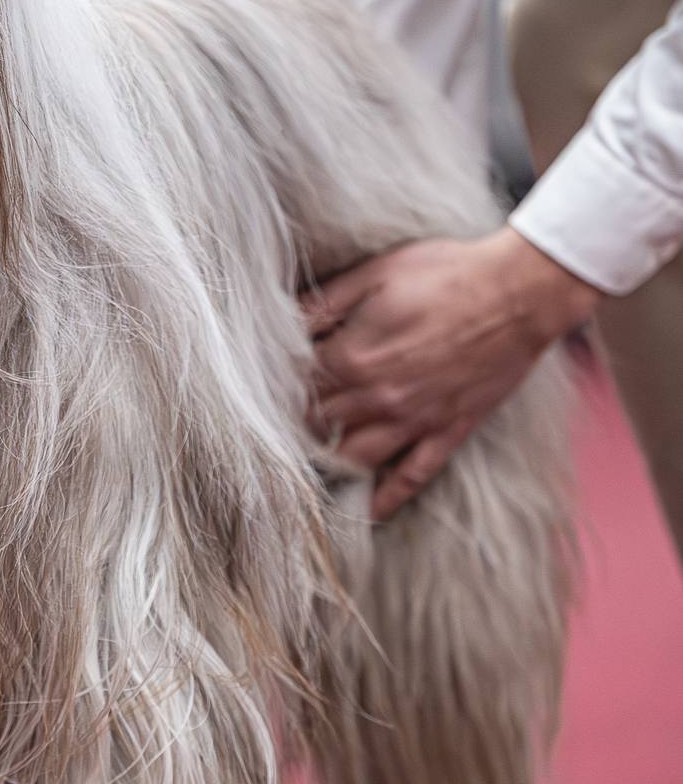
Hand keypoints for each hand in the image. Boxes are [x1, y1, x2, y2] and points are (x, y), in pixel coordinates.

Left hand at [303, 229, 599, 519]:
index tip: (264, 382)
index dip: (276, 382)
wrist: (520, 293)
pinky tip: (367, 510)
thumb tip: (281, 319)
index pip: (295, 383)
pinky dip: (387, 498)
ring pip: (355, 459)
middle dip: (294, 423)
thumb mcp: (375, 273)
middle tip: (275, 423)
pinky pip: (412, 477)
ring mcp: (414, 421)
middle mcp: (378, 399)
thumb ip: (324, 302)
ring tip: (305, 468)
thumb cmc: (446, 274)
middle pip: (318, 424)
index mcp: (354, 357)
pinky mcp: (447, 432)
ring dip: (327, 464)